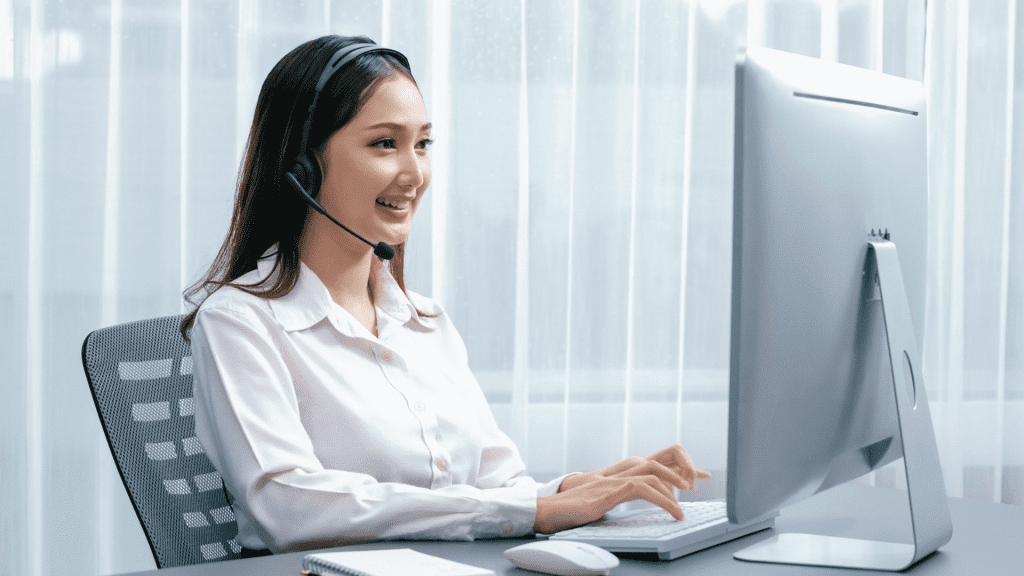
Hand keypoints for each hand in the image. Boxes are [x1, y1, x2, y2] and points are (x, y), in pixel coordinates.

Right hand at [533, 444, 711, 533]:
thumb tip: (632, 502)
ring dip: (675, 484)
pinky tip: (673, 511)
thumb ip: (617, 497)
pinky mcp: (610, 491)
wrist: (550, 511)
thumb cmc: (573, 510)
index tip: (695, 475)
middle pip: (658, 458)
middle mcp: (619, 472)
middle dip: (682, 467)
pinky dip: (663, 500)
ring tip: (688, 498)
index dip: (676, 465)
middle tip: (698, 480)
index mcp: (619, 474)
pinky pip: (643, 489)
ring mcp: (614, 480)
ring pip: (653, 471)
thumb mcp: (602, 502)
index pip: (653, 461)